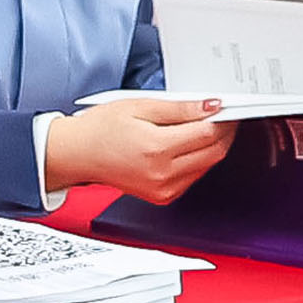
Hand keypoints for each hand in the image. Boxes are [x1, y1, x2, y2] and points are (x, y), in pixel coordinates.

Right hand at [40, 93, 232, 202]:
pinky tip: (188, 146)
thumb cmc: (100, 129)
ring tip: (202, 127)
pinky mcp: (163, 196)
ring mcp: (164, 189)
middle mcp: (162, 173)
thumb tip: (211, 107)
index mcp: (156, 148)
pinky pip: (194, 177)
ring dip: (213, 146)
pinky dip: (199, 160)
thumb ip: (180, 108)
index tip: (225, 107)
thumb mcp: (140, 106)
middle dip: (224, 132)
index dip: (223, 118)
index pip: (207, 133)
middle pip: (214, 152)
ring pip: (208, 166)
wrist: (77, 154)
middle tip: (222, 116)